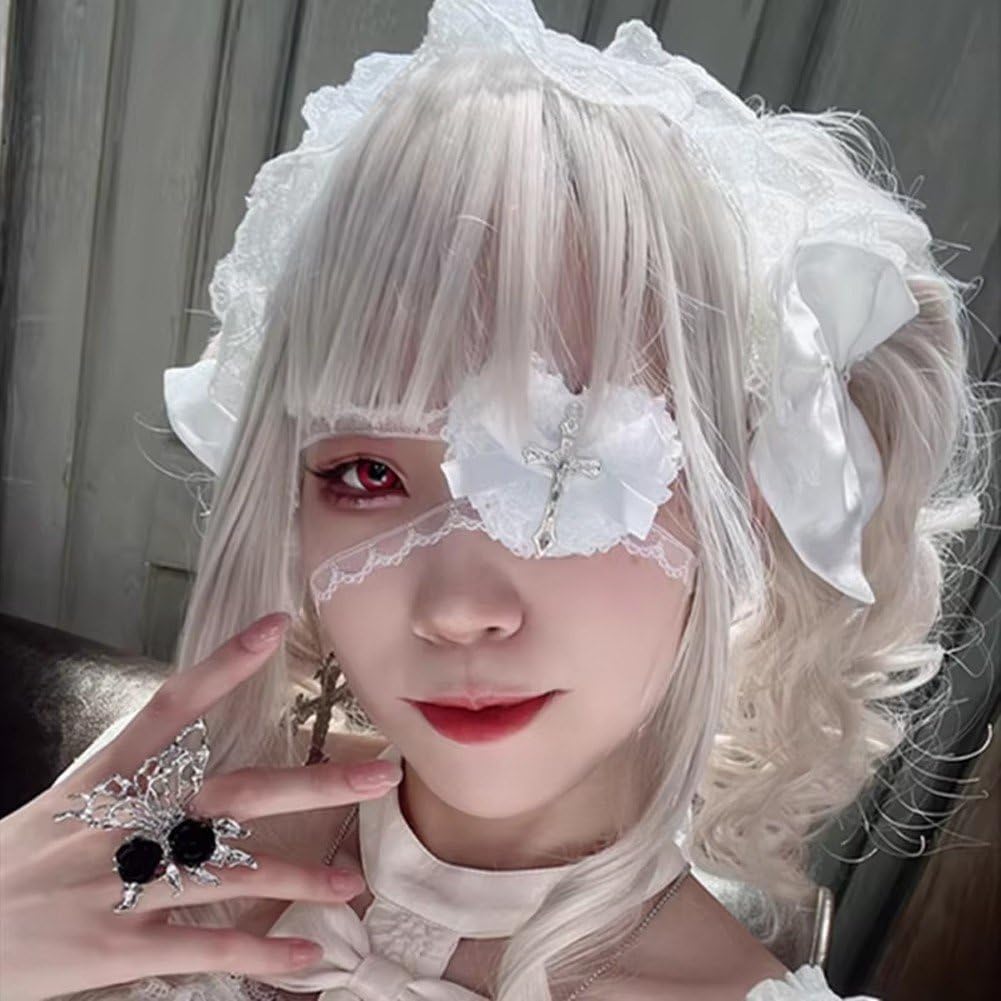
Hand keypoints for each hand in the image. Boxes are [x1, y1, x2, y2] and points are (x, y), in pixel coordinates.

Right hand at [0, 612, 402, 1000]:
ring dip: (301, 879)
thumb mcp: (65, 808)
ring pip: (237, 875)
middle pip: (236, 793)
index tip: (275, 626)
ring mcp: (125, 885)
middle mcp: (126, 823)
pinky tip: (305, 956)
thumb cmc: (13, 867)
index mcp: (107, 779)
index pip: (173, 705)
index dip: (224, 664)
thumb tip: (193, 772)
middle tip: (381, 775)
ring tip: (353, 886)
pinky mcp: (117, 948)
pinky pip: (205, 948)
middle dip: (315, 784)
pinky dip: (259, 953)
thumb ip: (131, 788)